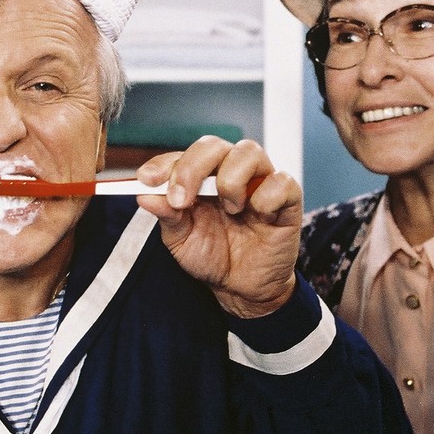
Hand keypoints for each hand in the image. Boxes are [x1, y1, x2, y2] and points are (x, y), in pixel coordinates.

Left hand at [134, 136, 301, 318]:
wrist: (244, 288)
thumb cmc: (213, 257)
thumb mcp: (181, 240)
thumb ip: (167, 216)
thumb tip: (145, 195)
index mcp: (202, 178)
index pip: (182, 156)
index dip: (163, 164)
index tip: (146, 180)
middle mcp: (230, 172)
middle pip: (213, 145)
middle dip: (191, 168)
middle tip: (181, 200)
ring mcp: (260, 182)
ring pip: (249, 151)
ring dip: (230, 180)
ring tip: (229, 210)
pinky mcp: (287, 198)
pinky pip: (281, 181)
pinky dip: (266, 197)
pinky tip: (259, 216)